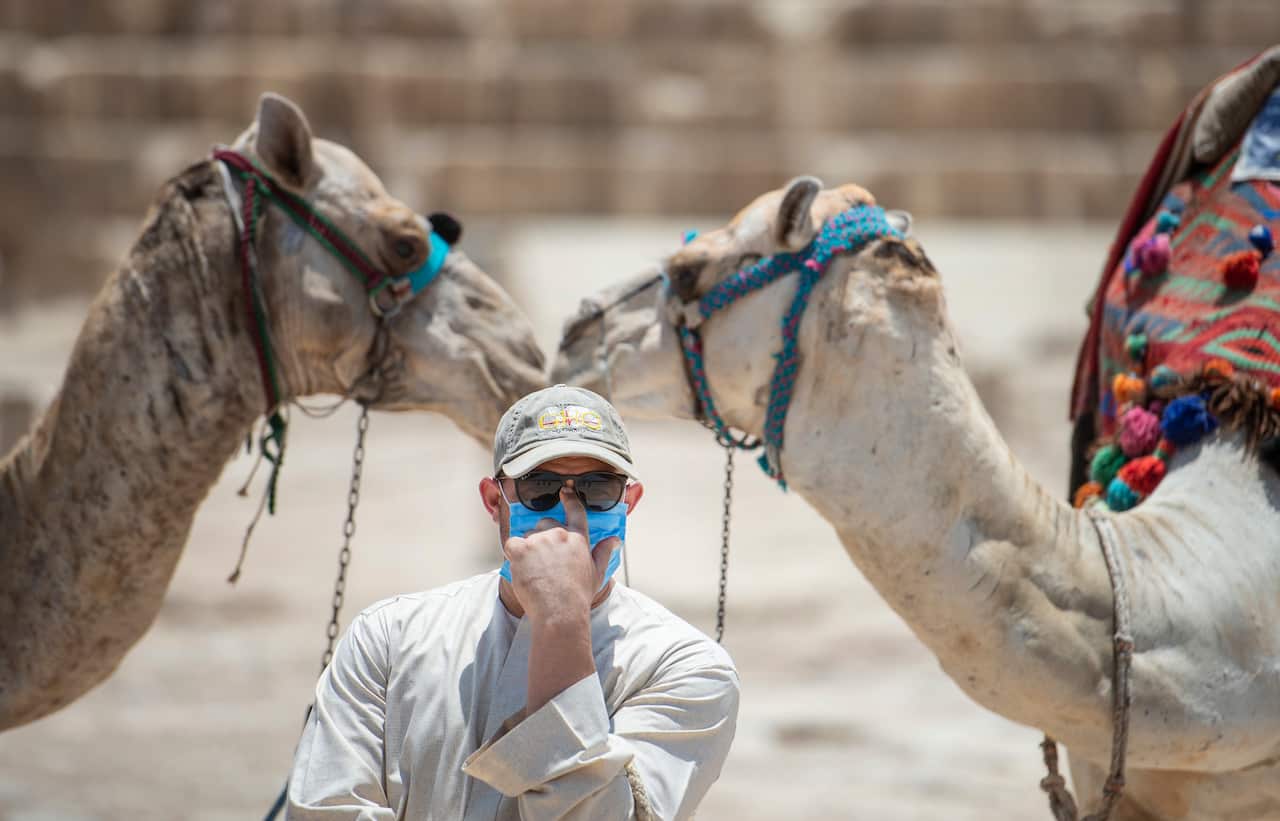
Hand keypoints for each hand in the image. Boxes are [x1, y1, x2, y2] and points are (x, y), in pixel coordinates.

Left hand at [502, 488, 614, 623]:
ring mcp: (539, 540)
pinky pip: (511, 545)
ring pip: (528, 535)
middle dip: (543, 536)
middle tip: (544, 559)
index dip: (569, 498)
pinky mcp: (521, 549)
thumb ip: (604, 552)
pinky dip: (513, 554)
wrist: (560, 611)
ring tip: (534, 570)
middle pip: (546, 524)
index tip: (565, 491)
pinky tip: (521, 568)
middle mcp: (558, 534)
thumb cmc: (578, 596)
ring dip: (528, 548)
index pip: (575, 511)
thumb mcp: (597, 573)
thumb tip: (615, 540)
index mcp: (578, 538)